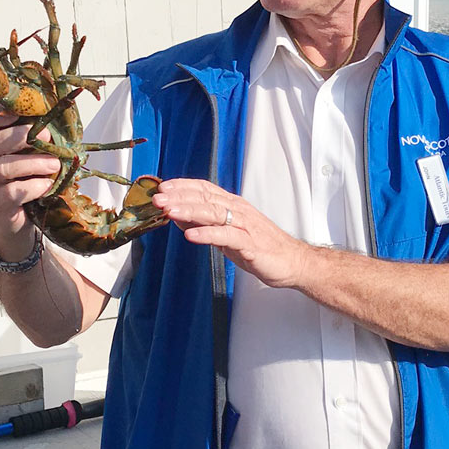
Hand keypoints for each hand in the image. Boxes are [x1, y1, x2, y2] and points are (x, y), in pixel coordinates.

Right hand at [0, 104, 61, 251]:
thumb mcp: (21, 155)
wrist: (13, 220)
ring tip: (55, 164)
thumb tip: (54, 117)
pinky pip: (14, 191)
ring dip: (34, 163)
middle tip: (48, 137)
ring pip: (4, 167)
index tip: (20, 112)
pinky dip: (34, 186)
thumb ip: (29, 136)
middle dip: (22, 136)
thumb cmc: (19, 180)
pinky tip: (47, 185)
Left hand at [152, 179, 308, 289]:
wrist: (292, 261)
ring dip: (189, 210)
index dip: (182, 186)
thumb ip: (206, 224)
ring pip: (213, 212)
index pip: (204, 189)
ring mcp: (245, 226)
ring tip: (169, 211)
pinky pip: (226, 236)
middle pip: (205, 198)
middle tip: (157, 198)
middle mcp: (238, 210)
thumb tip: (179, 217)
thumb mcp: (227, 234)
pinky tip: (191, 235)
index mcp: (233, 205)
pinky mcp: (250, 244)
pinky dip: (207, 234)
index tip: (162, 187)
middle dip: (179, 196)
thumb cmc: (261, 246)